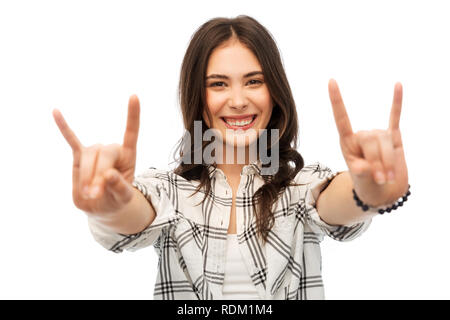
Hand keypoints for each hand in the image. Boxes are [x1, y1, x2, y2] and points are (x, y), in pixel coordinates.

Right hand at [52, 95, 140, 216]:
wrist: (101, 206)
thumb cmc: (116, 199)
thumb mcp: (123, 198)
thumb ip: (119, 187)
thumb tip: (109, 174)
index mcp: (128, 155)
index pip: (131, 132)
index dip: (133, 115)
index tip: (134, 96)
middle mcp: (112, 149)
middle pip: (103, 152)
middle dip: (98, 174)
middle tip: (96, 195)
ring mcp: (95, 151)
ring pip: (87, 156)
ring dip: (85, 176)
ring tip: (89, 194)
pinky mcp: (80, 156)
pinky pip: (71, 140)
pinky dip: (64, 127)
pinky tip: (55, 112)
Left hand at [328, 79, 408, 206]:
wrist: (383, 192)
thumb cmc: (367, 185)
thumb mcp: (361, 182)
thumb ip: (361, 173)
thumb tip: (365, 167)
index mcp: (347, 142)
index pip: (341, 118)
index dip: (336, 100)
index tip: (331, 81)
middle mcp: (362, 135)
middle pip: (371, 139)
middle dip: (376, 161)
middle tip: (379, 179)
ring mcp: (378, 135)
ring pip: (386, 141)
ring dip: (388, 162)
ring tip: (386, 176)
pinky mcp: (394, 137)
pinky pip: (395, 116)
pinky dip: (397, 102)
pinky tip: (398, 85)